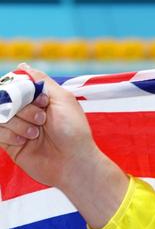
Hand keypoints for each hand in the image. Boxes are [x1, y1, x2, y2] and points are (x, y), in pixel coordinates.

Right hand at [0, 64, 127, 228]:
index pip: (15, 86)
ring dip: (18, 123)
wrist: (73, 162)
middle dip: (23, 108)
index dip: (22, 91)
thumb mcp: (63, 99)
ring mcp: (17, 127)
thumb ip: (42, 81)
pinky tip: (25, 141)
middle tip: (42, 119)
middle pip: (5, 99)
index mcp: (38, 99)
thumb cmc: (73, 130)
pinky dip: (10, 134)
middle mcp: (26, 111)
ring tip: (36, 133)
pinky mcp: (10, 143)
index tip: (41, 101)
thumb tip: (23, 65)